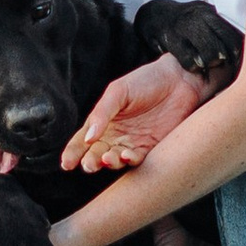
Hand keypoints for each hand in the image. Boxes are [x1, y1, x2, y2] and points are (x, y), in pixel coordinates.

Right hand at [62, 54, 209, 173]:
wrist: (180, 80)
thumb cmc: (146, 81)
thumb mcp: (118, 91)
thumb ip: (102, 112)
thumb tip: (88, 137)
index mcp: (103, 121)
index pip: (83, 140)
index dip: (73, 153)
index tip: (66, 164)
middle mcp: (115, 135)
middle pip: (96, 154)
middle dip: (90, 162)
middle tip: (88, 165)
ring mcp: (132, 143)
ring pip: (115, 160)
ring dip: (109, 163)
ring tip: (106, 159)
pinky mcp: (151, 148)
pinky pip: (137, 160)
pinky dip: (130, 161)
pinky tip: (127, 156)